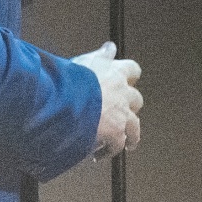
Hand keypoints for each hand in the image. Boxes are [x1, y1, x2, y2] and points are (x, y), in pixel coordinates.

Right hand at [70, 40, 142, 159]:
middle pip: (136, 99)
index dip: (130, 75)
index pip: (132, 69)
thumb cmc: (69, 81)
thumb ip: (99, 56)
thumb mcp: (84, 61)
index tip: (127, 79)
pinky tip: (100, 154)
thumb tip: (110, 47)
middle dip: (130, 106)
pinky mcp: (116, 133)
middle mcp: (121, 93)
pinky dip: (110, 150)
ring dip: (129, 134)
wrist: (65, 102)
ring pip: (135, 125)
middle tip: (121, 112)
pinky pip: (118, 145)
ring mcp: (121, 114)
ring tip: (124, 142)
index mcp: (113, 73)